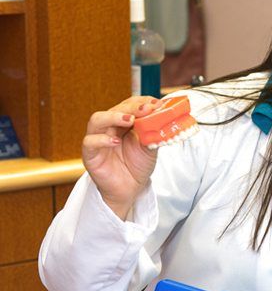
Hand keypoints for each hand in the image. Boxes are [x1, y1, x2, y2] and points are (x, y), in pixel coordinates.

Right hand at [82, 96, 161, 217]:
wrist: (130, 189)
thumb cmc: (138, 166)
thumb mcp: (150, 147)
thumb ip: (154, 133)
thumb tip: (163, 117)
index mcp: (124, 123)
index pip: (130, 104)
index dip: (142, 102)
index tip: (156, 104)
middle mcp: (109, 128)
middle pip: (115, 109)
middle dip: (131, 107)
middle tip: (146, 109)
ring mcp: (98, 139)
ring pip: (97, 120)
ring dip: (114, 117)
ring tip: (129, 120)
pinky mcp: (90, 154)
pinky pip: (90, 142)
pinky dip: (102, 140)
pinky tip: (115, 141)